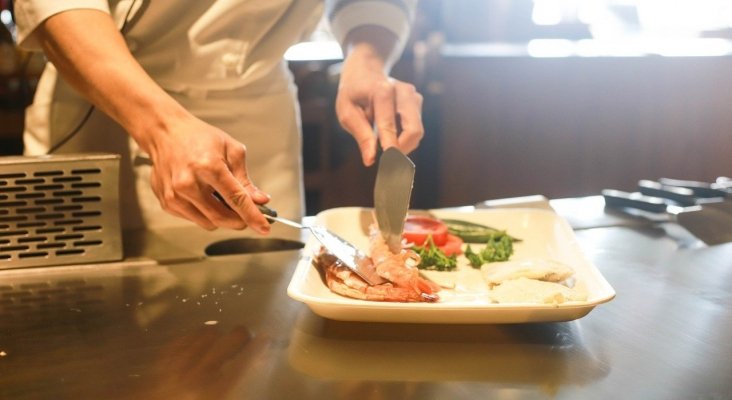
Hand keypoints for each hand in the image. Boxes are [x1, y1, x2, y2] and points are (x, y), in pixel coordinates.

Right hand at [144, 113, 270, 232]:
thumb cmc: (199, 137)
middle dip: (240, 221)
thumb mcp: (231, 150)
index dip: (253, 216)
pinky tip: (205, 196)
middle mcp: (188, 183)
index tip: (264, 227)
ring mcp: (175, 195)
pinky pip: (194, 219)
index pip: (236, 199)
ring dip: (222, 218)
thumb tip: (260, 201)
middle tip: (248, 214)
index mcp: (208, 167)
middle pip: (222, 217)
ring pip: (209, 223)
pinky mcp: (167, 203)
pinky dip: (206, 213)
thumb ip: (245, 179)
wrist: (165, 133)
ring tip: (222, 198)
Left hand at [336, 44, 423, 165]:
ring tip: (383, 144)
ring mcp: (413, 96)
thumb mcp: (347, 112)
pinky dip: (403, 138)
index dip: (391, 148)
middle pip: (414, 130)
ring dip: (402, 145)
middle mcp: (403, 91)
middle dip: (402, 150)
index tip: (390, 166)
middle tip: (387, 163)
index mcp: (382, 91)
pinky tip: (389, 134)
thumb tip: (370, 160)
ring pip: (417, 132)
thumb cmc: (353, 93)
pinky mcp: (417, 102)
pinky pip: (415, 128)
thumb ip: (360, 134)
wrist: (365, 70)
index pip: (389, 125)